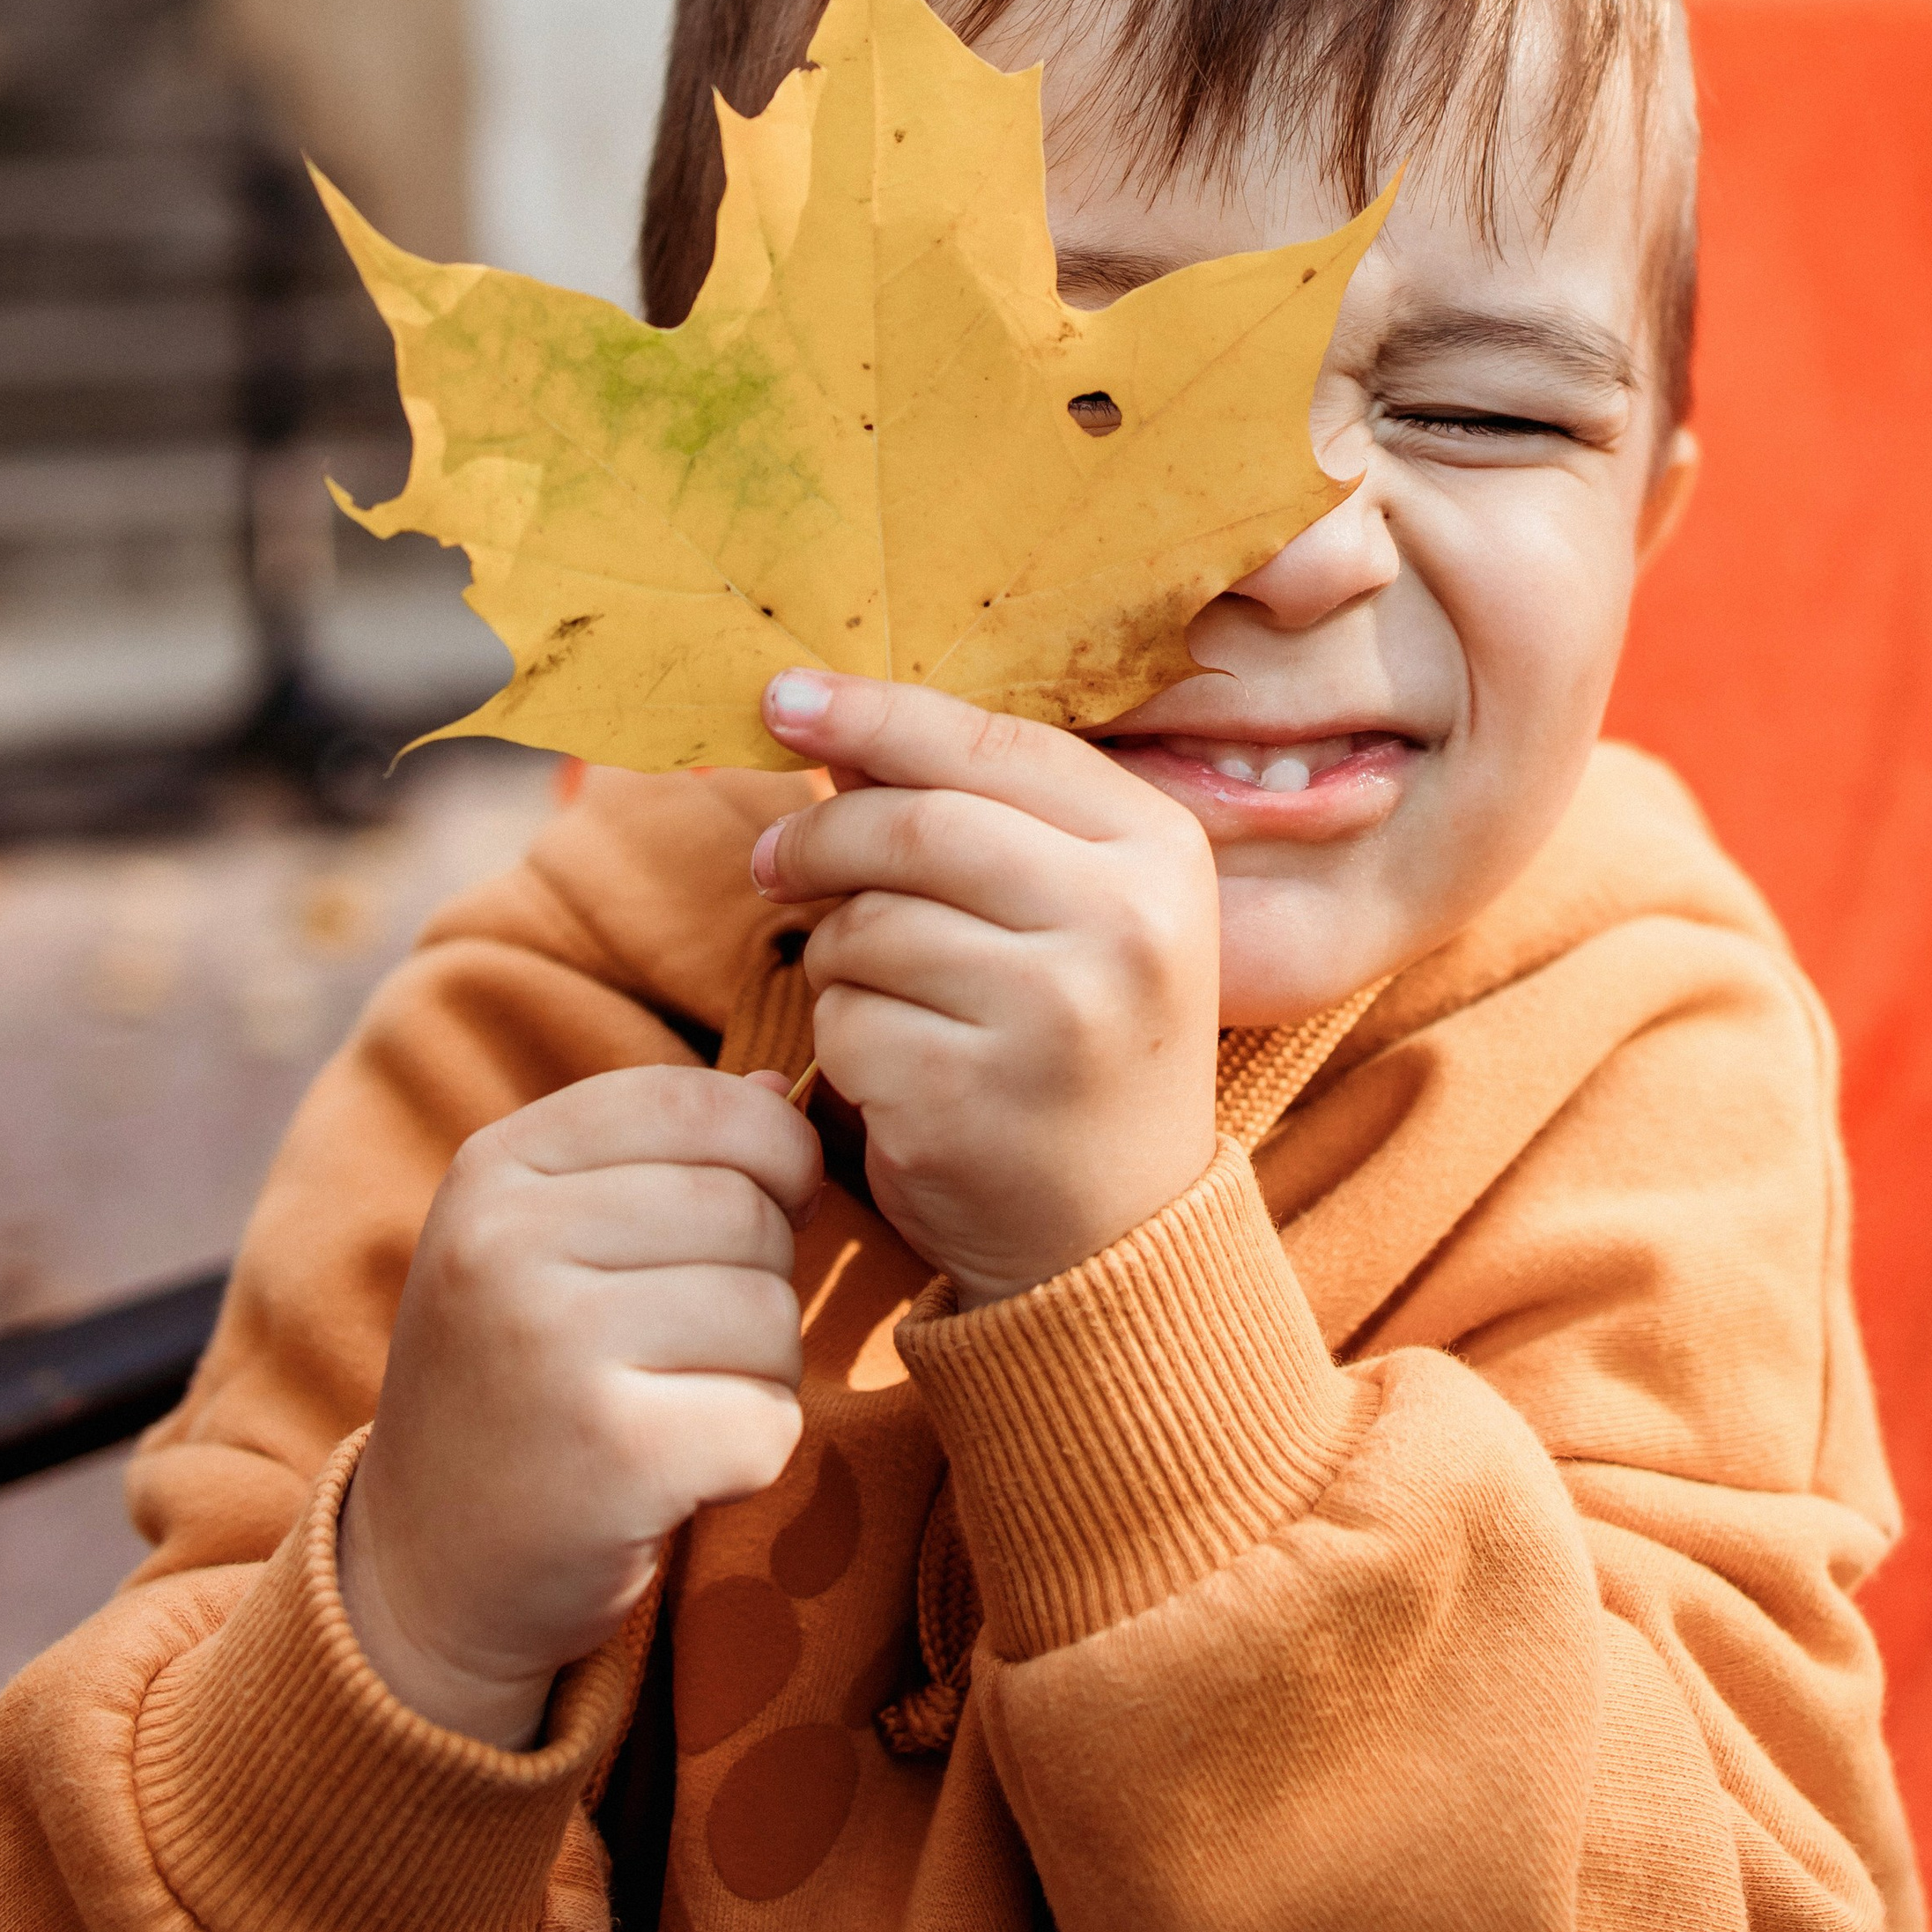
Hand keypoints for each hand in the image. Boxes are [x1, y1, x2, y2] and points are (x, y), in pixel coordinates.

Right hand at [338, 1066, 820, 1746]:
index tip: (745, 1217)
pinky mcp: (614, 1454)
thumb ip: (659, 1156)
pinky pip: (770, 1420)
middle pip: (750, 1210)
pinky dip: (749, 1456)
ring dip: (756, 1375)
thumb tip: (785, 1091)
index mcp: (496, 1167)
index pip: (700, 1103)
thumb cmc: (516, 1387)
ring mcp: (553, 1346)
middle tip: (677, 1351)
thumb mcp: (543, 1240)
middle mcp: (507, 1242)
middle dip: (756, 1282)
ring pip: (771, 1315)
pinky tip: (673, 1475)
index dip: (766, 1155)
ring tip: (666, 1408)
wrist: (421, 1578)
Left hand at [750, 671, 1220, 1308]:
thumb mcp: (1071, 910)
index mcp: (1162, 851)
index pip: (993, 743)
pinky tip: (894, 1066)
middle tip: (770, 860)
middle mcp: (1125, 922)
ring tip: (880, 991)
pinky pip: (845, 1017)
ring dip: (835, 949)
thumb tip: (831, 721)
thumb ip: (972, 810)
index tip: (781, 696)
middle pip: (914, 824)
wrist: (1113, 1235)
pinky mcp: (967, 1094)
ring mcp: (1052, 1012)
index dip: (874, 711)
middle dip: (819, 835)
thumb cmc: (1076, 1044)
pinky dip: (840, 1033)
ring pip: (867, 922)